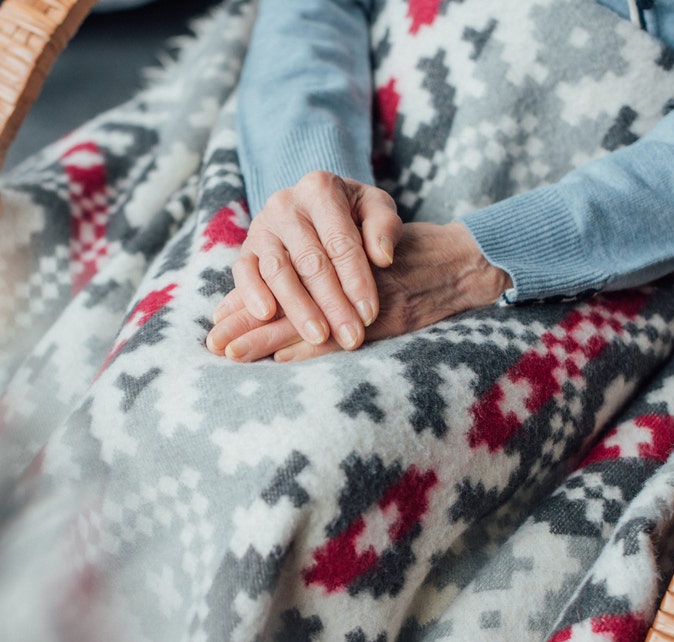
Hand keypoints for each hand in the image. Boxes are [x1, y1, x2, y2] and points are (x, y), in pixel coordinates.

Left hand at [206, 222, 511, 361]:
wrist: (458, 261)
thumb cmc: (401, 262)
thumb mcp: (356, 261)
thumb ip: (309, 278)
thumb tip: (256, 304)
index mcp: (330, 251)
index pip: (279, 281)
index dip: (247, 305)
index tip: (216, 327)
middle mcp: (342, 268)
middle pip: (285, 297)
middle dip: (247, 324)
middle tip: (215, 345)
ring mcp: (361, 292)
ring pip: (307, 314)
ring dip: (267, 337)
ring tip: (234, 353)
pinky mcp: (385, 311)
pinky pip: (342, 331)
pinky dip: (312, 346)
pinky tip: (284, 358)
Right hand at [219, 171, 402, 351]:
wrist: (314, 207)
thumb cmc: (352, 212)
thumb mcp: (375, 208)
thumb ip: (384, 227)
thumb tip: (383, 257)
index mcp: (320, 189)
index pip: (341, 242)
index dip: (357, 281)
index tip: (369, 315)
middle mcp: (285, 204)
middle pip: (310, 261)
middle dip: (332, 304)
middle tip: (351, 337)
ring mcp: (261, 227)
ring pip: (278, 271)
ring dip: (298, 308)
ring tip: (319, 336)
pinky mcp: (245, 249)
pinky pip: (244, 272)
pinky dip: (252, 294)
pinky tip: (267, 316)